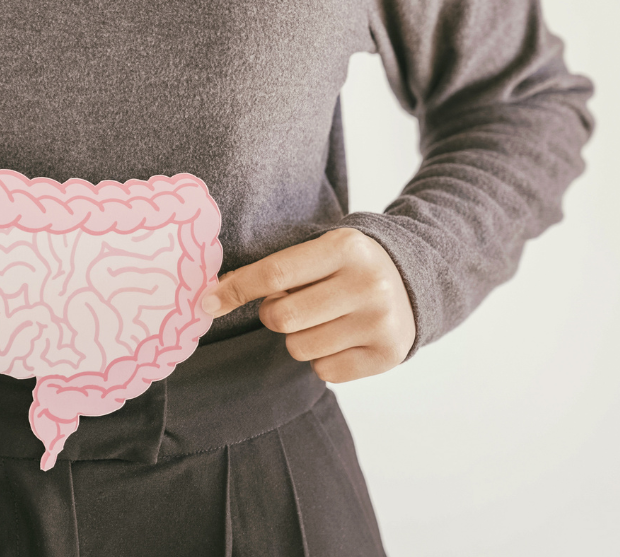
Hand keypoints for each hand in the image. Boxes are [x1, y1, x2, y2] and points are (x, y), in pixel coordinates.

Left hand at [199, 228, 414, 382]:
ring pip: (299, 348)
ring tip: (324, 319)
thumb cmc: (347, 267)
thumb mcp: (319, 251)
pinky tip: (343, 338)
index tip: (206, 302)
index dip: (235, 290)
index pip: (274, 273)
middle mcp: (368, 283)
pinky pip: (324, 371)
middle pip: (281, 318)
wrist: (413, 281)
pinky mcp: (388, 355)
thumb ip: (274, 269)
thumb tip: (213, 294)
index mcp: (345, 247)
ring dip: (299, 338)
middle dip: (273, 315)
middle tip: (292, 305)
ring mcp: (380, 321)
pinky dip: (323, 359)